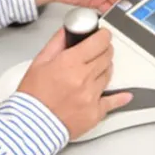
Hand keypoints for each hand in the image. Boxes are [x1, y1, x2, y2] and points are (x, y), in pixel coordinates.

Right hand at [16, 28, 131, 139]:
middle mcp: (83, 78)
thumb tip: (69, 30)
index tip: (103, 35)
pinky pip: (113, 101)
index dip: (103, 35)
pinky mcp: (95, 112)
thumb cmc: (32, 96)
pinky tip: (125, 95)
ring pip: (108, 74)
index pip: (99, 42)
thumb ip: (57, 42)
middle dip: (104, 50)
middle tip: (97, 51)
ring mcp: (91, 96)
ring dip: (104, 69)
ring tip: (93, 70)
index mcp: (70, 63)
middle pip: (107, 56)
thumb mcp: (40, 61)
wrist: (30, 124)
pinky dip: (119, 97)